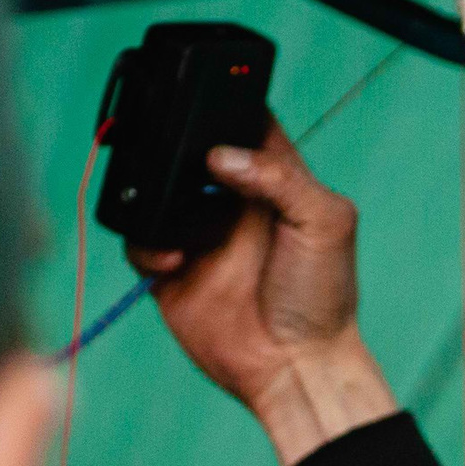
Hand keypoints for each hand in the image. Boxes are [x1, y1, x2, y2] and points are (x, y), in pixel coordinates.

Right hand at [130, 120, 397, 465]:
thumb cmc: (323, 298)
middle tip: (173, 156)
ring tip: (176, 218)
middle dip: (173, 147)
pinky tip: (174, 259)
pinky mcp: (171, 270)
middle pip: (190, 152)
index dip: (227, 107)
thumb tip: (223, 156)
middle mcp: (234, 202)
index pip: (246, 126)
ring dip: (152, 195)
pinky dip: (144, 242)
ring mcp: (199, 234)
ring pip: (155, 191)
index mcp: (276, 182)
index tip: (207, 97)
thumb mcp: (325, 224)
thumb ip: (282, 179)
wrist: (294, 368)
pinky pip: (139, 240)